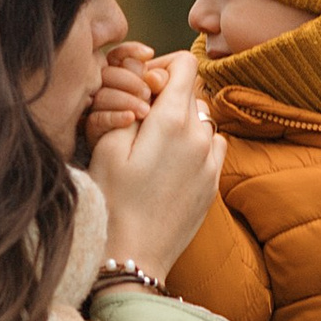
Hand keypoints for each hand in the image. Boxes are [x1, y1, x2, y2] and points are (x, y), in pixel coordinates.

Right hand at [88, 52, 222, 279]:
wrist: (133, 255)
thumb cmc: (112, 201)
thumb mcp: (107, 146)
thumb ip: (130, 106)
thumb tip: (149, 87)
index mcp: (172, 121)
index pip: (185, 65)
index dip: (163, 67)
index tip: (144, 84)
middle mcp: (200, 136)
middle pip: (193, 91)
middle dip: (169, 95)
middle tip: (142, 117)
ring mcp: (211, 161)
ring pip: (204, 119)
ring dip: (184, 120)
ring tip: (156, 142)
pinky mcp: (214, 182)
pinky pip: (214, 145)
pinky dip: (197, 143)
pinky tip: (172, 161)